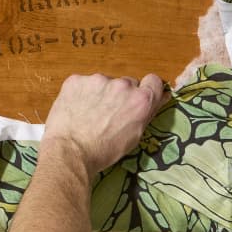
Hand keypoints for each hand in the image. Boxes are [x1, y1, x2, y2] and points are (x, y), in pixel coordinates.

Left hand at [41, 73, 165, 177]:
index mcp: (141, 100)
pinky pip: (83, 84)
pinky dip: (81, 94)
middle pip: (127, 83)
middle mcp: (122, 85)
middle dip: (120, 96)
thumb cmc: (104, 151)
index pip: (154, 81)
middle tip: (108, 114)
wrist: (70, 152)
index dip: (146, 90)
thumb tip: (161, 97)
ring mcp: (98, 80)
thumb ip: (147, 113)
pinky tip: (75, 110)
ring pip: (104, 83)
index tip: (138, 98)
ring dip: (100, 94)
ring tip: (88, 115)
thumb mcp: (134, 136)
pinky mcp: (76, 80)